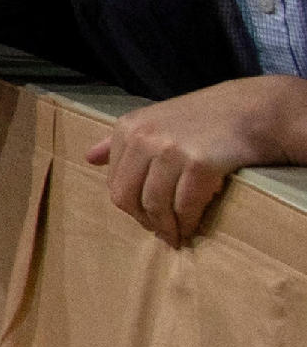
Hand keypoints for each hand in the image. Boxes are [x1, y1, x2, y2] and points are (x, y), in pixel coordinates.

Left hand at [83, 75, 306, 248]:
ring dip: (167, 228)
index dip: (131, 206)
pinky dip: (187, 223)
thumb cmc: (206, 118)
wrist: (256, 110)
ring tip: (177, 236)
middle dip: (144, 221)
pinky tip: (193, 229)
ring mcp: (170, 150)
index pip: (115, 183)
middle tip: (161, 233)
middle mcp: (143, 137)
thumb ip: (121, 141)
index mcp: (128, 128)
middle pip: (128, 197)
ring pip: (155, 205)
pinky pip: (185, 206)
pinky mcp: (198, 164)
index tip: (146, 218)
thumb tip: (89, 158)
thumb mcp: (155, 119)